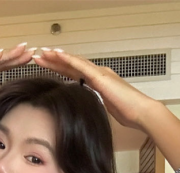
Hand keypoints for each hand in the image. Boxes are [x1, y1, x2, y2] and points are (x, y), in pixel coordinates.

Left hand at [32, 49, 159, 129]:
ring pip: (74, 62)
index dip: (59, 69)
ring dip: (57, 57)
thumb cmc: (127, 112)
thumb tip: (83, 109)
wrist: (140, 112)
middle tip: (39, 56)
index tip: (45, 67)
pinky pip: (81, 65)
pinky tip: (57, 55)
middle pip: (71, 65)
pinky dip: (68, 59)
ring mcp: (99, 73)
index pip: (74, 73)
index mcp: (97, 81)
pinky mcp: (100, 77)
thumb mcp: (104, 108)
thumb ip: (94, 103)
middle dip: (54, 61)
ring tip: (43, 53)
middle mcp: (97, 73)